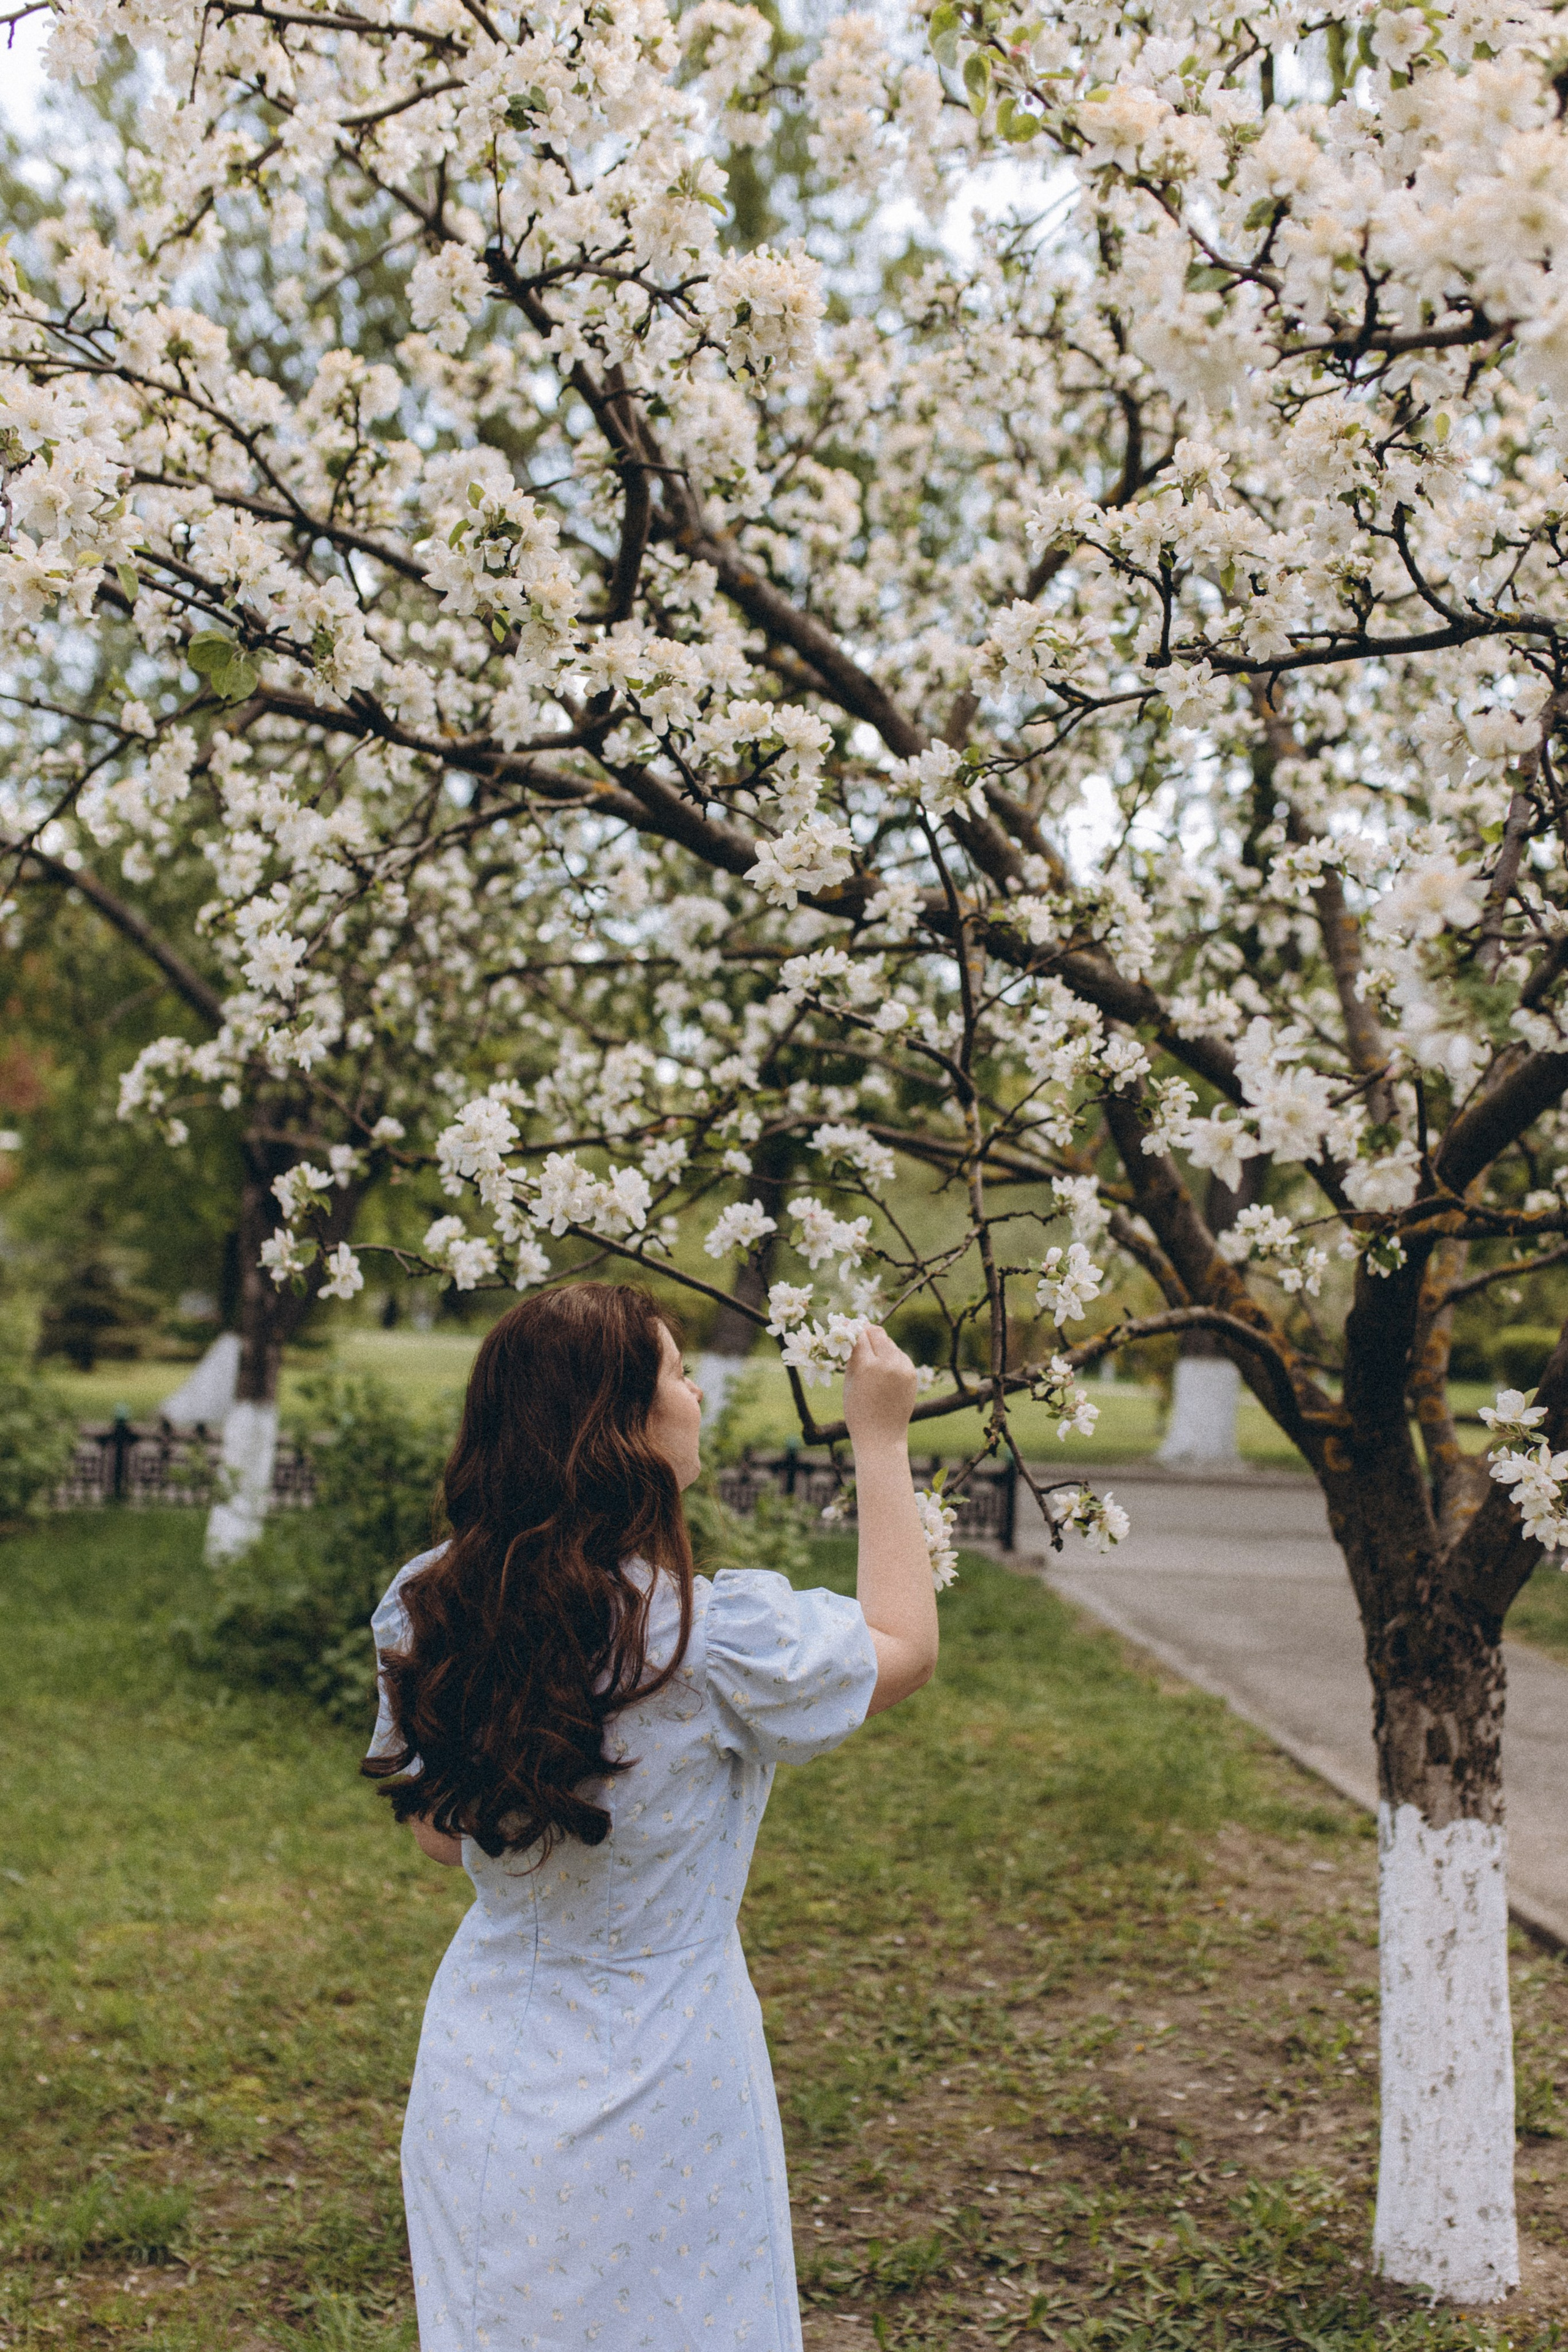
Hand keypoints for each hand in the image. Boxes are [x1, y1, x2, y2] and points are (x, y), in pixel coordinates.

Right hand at [843, 1324, 917, 1450]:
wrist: (882, 1436)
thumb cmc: (858, 1411)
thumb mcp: (849, 1382)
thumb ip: (852, 1356)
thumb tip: (853, 1334)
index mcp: (868, 1366)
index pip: (860, 1335)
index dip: (852, 1329)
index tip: (846, 1325)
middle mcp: (889, 1363)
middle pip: (878, 1333)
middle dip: (867, 1333)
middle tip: (859, 1337)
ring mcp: (904, 1368)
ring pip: (890, 1343)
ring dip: (880, 1346)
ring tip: (871, 1361)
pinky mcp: (912, 1373)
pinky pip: (899, 1355)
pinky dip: (891, 1357)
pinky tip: (883, 1371)